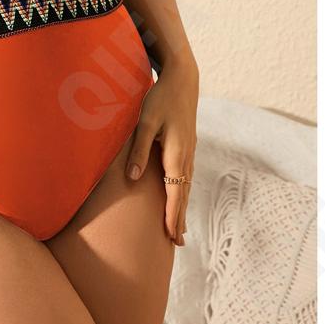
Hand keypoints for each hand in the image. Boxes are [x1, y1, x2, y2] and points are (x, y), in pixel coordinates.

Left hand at [125, 58, 197, 246]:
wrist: (183, 80)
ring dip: (182, 207)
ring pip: (186, 186)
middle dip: (180, 218)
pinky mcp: (187, 146)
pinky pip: (186, 176)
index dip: (172, 215)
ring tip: (180, 228)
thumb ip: (140, 150)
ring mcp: (190, 152)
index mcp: (177, 155)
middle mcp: (187, 157)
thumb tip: (134, 178)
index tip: (171, 236)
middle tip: (179, 243)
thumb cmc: (161, 99)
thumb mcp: (146, 122)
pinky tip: (180, 196)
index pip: (175, 193)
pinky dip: (184, 192)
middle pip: (183, 194)